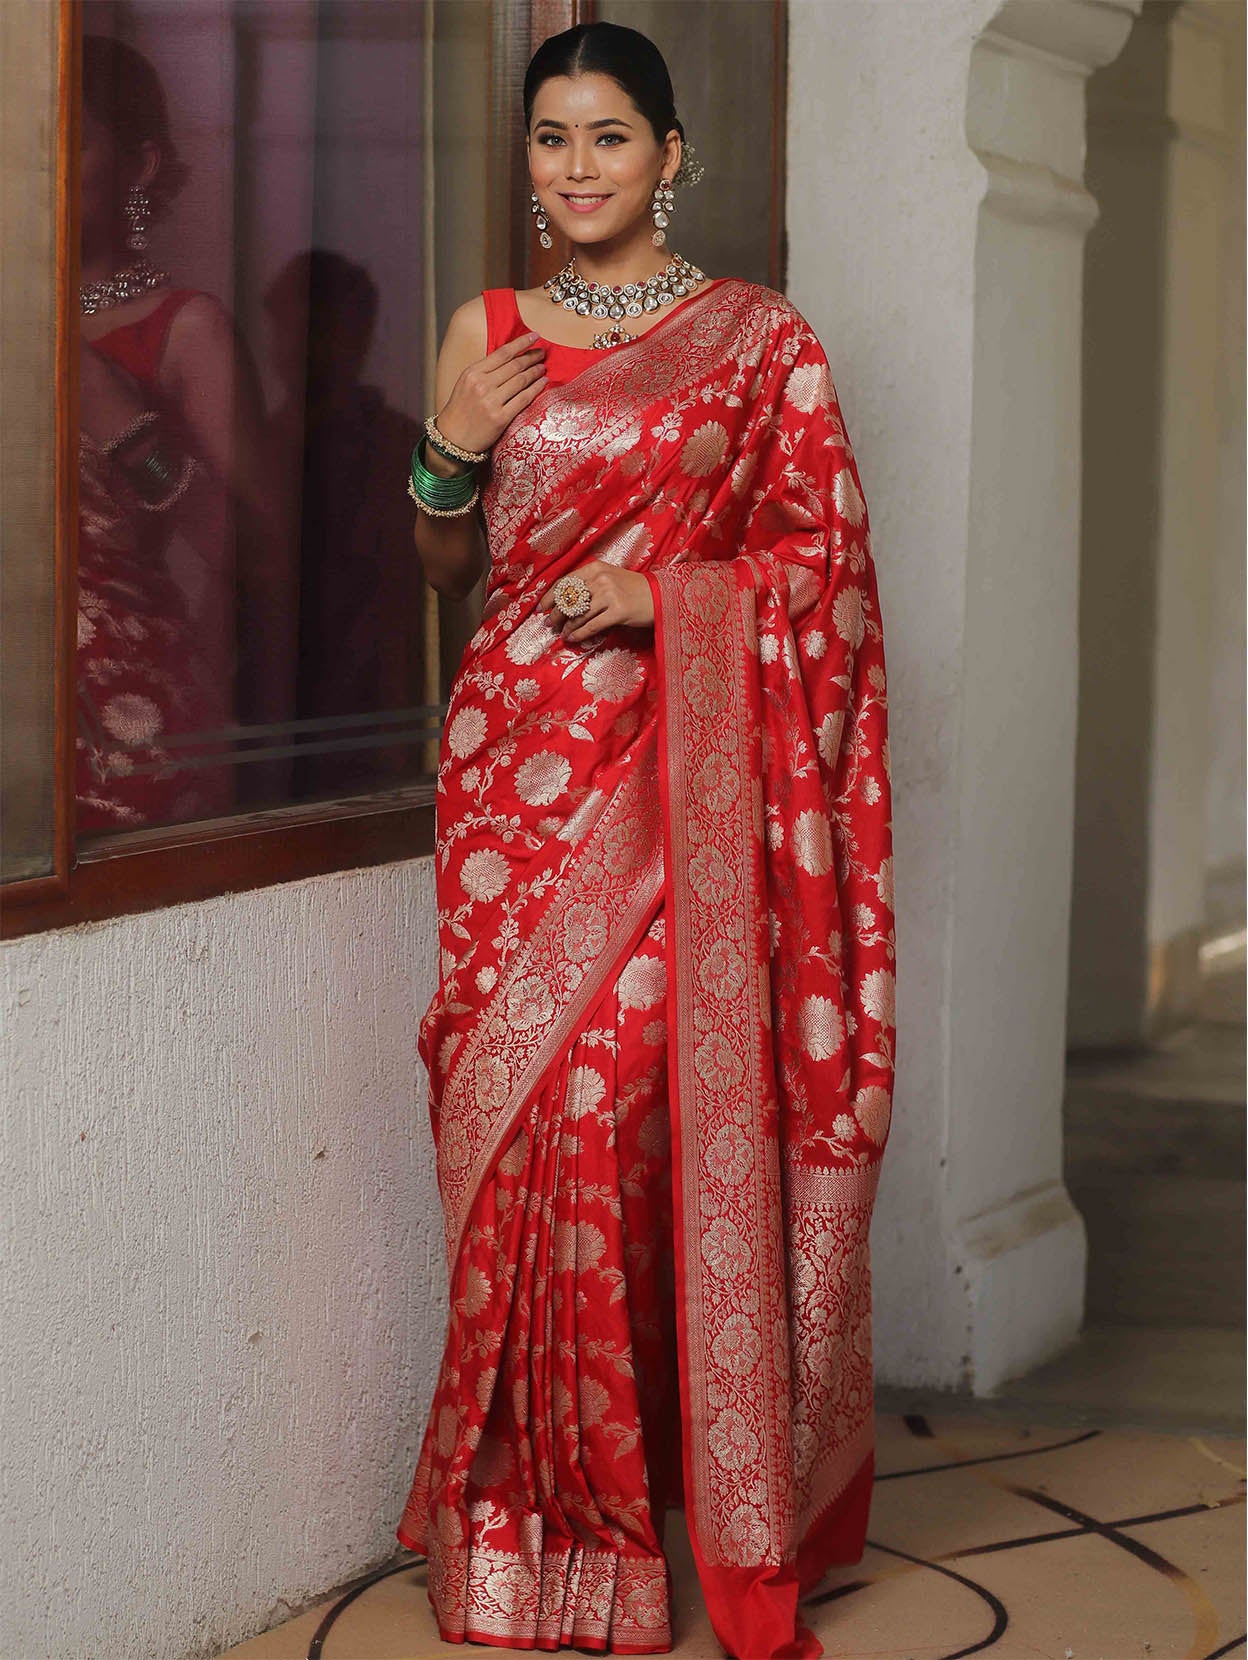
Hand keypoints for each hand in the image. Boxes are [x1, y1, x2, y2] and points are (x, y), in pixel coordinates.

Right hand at [435, 330, 547, 456]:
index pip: (502, 353)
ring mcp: (491, 402)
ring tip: (543, 367)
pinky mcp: (500, 418)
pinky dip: (536, 389)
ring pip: (521, 381)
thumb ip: (485, 370)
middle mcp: (482, 385)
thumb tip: (510, 357)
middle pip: (514, 366)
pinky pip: (523, 399)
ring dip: (535, 371)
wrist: (453, 438)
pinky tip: (543, 382)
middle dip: (532, 357)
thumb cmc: (461, 409)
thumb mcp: (466, 383)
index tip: (534, 336)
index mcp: (473, 373)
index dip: (521, 343)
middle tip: (543, 352)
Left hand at [538, 561, 654, 643]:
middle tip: (549, 624)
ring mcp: (610, 595)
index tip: (542, 608)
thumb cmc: (634, 589)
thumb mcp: (611, 578)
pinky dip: (579, 634)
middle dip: (556, 614)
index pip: (566, 582)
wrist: (661, 596)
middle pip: (570, 600)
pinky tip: (572, 638)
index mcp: (596, 568)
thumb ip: (590, 584)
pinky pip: (592, 626)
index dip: (551, 597)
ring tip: (561, 634)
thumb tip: (566, 601)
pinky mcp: (618, 612)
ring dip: (567, 627)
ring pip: (579, 615)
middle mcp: (601, 579)